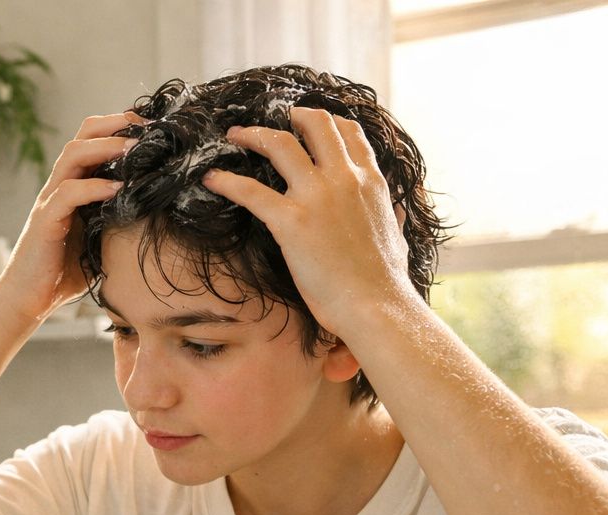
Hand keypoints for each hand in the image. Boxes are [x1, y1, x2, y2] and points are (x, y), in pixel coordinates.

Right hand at [0, 112, 143, 322]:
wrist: (29, 299)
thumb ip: (119, 222)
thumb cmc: (65, 272)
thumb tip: (159, 215)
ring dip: (105, 147)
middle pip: (82, 136)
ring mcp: (50, 201)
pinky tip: (117, 189)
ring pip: (72, 156)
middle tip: (148, 126)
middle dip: (115, 125)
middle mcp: (60, 186)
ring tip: (135, 149)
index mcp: (74, 187)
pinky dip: (93, 187)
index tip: (152, 126)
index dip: (120, 127)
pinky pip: (68, 193)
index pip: (93, 141)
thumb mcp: (101, 240)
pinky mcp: (45, 221)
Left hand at [201, 108, 420, 343]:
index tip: (309, 122)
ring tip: (235, 135)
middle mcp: (345, 179)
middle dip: (292, 116)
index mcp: (371, 182)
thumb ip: (391, 217)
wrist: (376, 306)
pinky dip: (227, 181)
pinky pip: (250, 191)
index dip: (327, 122)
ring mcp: (317, 197)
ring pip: (280, 144)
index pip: (350, 133)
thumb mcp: (397, 237)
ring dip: (254, 134)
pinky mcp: (291, 221)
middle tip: (273, 120)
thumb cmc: (385, 281)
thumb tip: (396, 211)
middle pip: (317, 125)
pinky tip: (211, 179)